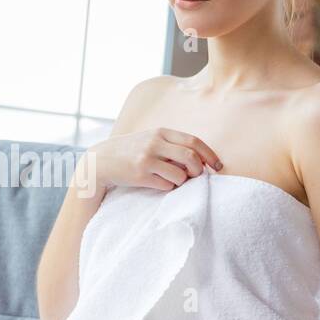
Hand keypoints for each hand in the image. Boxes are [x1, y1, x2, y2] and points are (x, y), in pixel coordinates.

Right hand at [83, 128, 223, 191]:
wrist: (101, 160)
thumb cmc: (131, 151)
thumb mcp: (150, 139)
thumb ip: (172, 145)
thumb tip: (201, 159)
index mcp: (161, 132)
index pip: (194, 141)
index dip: (210, 155)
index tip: (218, 166)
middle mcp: (155, 143)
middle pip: (191, 157)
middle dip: (199, 170)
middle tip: (197, 177)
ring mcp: (147, 159)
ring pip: (181, 175)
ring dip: (183, 182)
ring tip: (173, 180)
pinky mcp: (140, 175)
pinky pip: (167, 186)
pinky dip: (169, 187)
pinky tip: (159, 184)